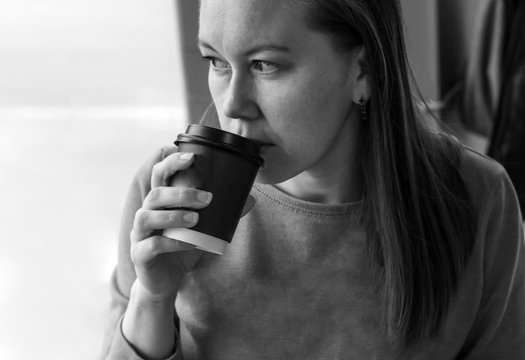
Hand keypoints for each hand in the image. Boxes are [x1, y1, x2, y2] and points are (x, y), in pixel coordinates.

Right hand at [130, 152, 211, 299]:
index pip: (160, 175)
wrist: (166, 281)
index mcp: (160, 202)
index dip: (172, 163)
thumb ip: (223, 214)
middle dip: (181, 193)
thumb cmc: (182, 248)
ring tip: (196, 218)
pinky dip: (171, 243)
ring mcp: (139, 234)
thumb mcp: (204, 230)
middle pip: (155, 193)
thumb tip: (251, 198)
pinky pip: (151, 245)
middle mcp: (146, 213)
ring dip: (173, 215)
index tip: (192, 157)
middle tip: (207, 198)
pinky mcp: (139, 255)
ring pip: (147, 216)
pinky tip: (188, 244)